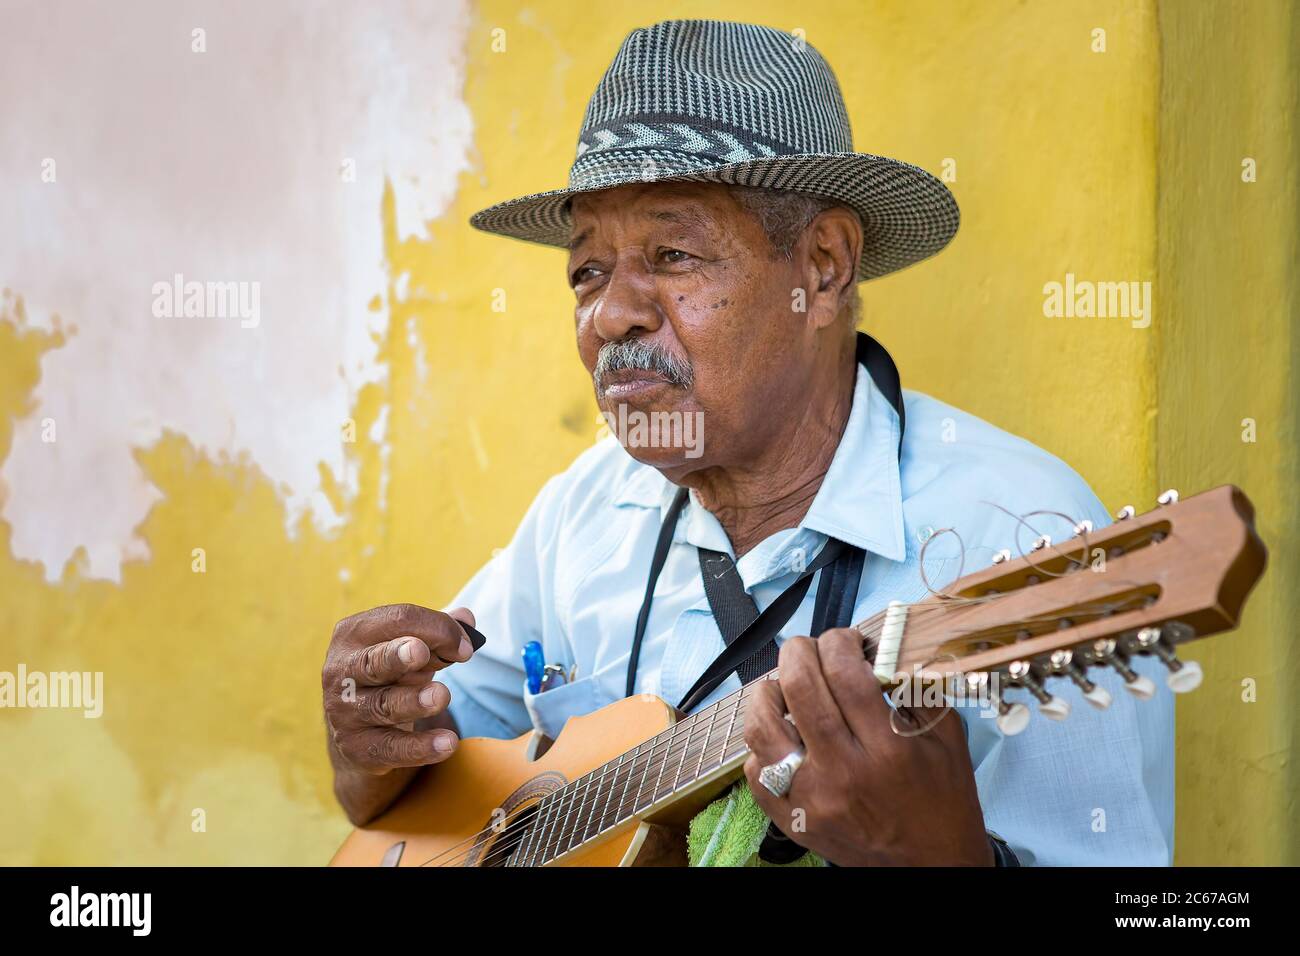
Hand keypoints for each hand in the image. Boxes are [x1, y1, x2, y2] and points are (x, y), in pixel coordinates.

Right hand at [322, 603, 475, 776]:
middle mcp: (341, 671)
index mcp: (353, 634)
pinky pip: (391, 748)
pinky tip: (447, 743)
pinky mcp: (356, 748)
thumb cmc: (392, 675)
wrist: (361, 730)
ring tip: (441, 696)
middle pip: (374, 661)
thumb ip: (439, 632)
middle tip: (422, 653)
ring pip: (383, 705)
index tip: (465, 648)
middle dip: (397, 655)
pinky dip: (421, 747)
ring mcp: (344, 712)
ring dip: (414, 701)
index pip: (397, 620)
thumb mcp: (413, 650)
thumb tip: (466, 618)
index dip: (436, 628)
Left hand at [743, 628, 992, 865]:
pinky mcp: (792, 820)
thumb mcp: (947, 738)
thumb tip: (881, 647)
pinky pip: (756, 771)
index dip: (839, 642)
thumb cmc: (943, 800)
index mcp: (888, 750)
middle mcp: (844, 773)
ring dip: (768, 693)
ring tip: (783, 686)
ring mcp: (811, 799)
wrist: (932, 867)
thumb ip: (916, 689)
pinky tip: (782, 734)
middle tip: (808, 649)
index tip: (846, 640)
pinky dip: (762, 744)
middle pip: (799, 689)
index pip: (845, 674)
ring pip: (762, 728)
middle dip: (799, 652)